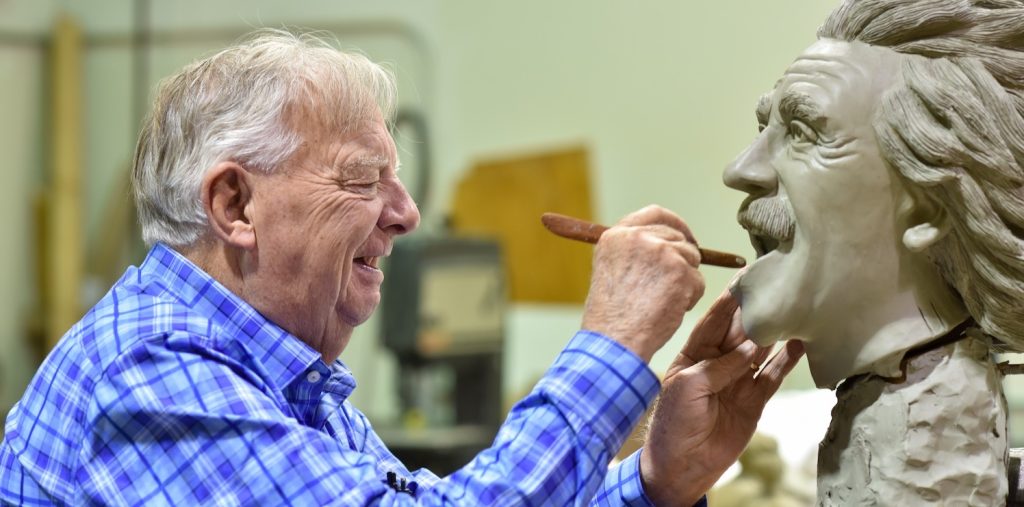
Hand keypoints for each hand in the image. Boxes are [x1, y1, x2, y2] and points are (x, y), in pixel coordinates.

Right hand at [581, 205, 704, 361]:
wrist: (615, 339)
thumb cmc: (611, 316)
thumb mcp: (610, 270)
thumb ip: (633, 251)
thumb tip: (662, 245)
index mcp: (618, 235)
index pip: (655, 214)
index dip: (674, 224)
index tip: (683, 236)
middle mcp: (639, 237)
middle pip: (678, 237)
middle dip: (682, 259)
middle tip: (673, 284)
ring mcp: (662, 252)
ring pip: (691, 259)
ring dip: (685, 281)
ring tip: (663, 301)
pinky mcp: (680, 272)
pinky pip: (698, 281)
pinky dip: (690, 298)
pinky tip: (669, 310)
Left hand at [639, 289, 803, 505]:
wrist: (681, 466)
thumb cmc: (674, 422)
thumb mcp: (688, 387)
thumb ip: (720, 366)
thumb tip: (751, 348)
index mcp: (693, 354)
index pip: (714, 320)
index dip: (730, 300)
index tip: (746, 277)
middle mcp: (717, 362)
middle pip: (740, 330)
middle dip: (756, 309)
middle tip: (777, 285)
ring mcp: (737, 380)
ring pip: (760, 350)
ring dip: (775, 331)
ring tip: (794, 308)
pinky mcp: (754, 400)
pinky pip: (772, 375)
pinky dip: (786, 360)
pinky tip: (800, 343)